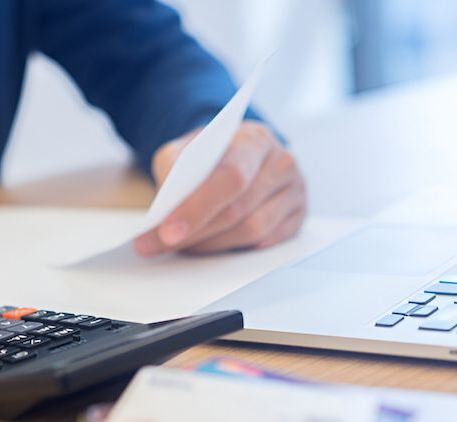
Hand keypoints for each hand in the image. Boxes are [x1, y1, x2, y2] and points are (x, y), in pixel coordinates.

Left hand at [134, 120, 306, 255]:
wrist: (238, 154)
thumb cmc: (209, 155)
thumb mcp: (182, 150)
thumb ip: (172, 171)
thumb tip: (164, 210)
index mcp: (254, 138)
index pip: (230, 176)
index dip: (197, 207)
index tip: (166, 230)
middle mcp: (281, 162)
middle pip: (239, 209)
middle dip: (194, 233)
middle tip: (159, 244)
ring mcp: (294, 191)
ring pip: (252, 231)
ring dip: (211, 244)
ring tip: (181, 245)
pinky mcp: (298, 216)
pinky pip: (265, 242)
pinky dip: (233, 248)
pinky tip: (208, 245)